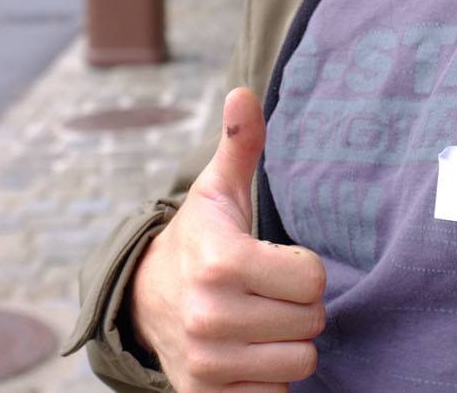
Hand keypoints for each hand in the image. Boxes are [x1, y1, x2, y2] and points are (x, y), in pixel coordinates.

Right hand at [127, 88, 325, 391]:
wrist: (144, 301)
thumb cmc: (199, 240)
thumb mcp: (218, 192)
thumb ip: (240, 144)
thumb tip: (244, 92)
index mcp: (220, 261)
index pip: (312, 278)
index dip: (304, 269)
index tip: (278, 262)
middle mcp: (209, 315)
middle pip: (311, 321)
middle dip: (298, 306)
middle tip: (269, 292)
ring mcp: (207, 362)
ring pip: (300, 361)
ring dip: (288, 344)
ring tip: (260, 321)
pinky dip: (269, 378)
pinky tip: (248, 353)